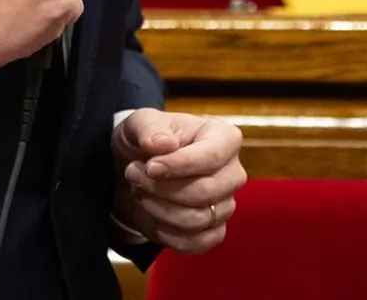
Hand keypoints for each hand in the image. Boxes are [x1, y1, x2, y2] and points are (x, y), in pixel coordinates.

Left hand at [112, 108, 244, 254]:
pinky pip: (196, 243)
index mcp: (224, 138)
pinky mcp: (214, 231)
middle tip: (134, 174)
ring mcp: (226, 204)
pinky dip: (167, 233)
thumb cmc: (147, 139)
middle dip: (161, 188)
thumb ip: (149, 127)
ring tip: (140, 190)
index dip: (179, 165)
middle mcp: (232, 173)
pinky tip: (153, 215)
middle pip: (204, 192)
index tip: (150, 167)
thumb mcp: (139, 122)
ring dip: (158, 208)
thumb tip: (163, 144)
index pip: (211, 157)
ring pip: (196, 220)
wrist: (138, 167)